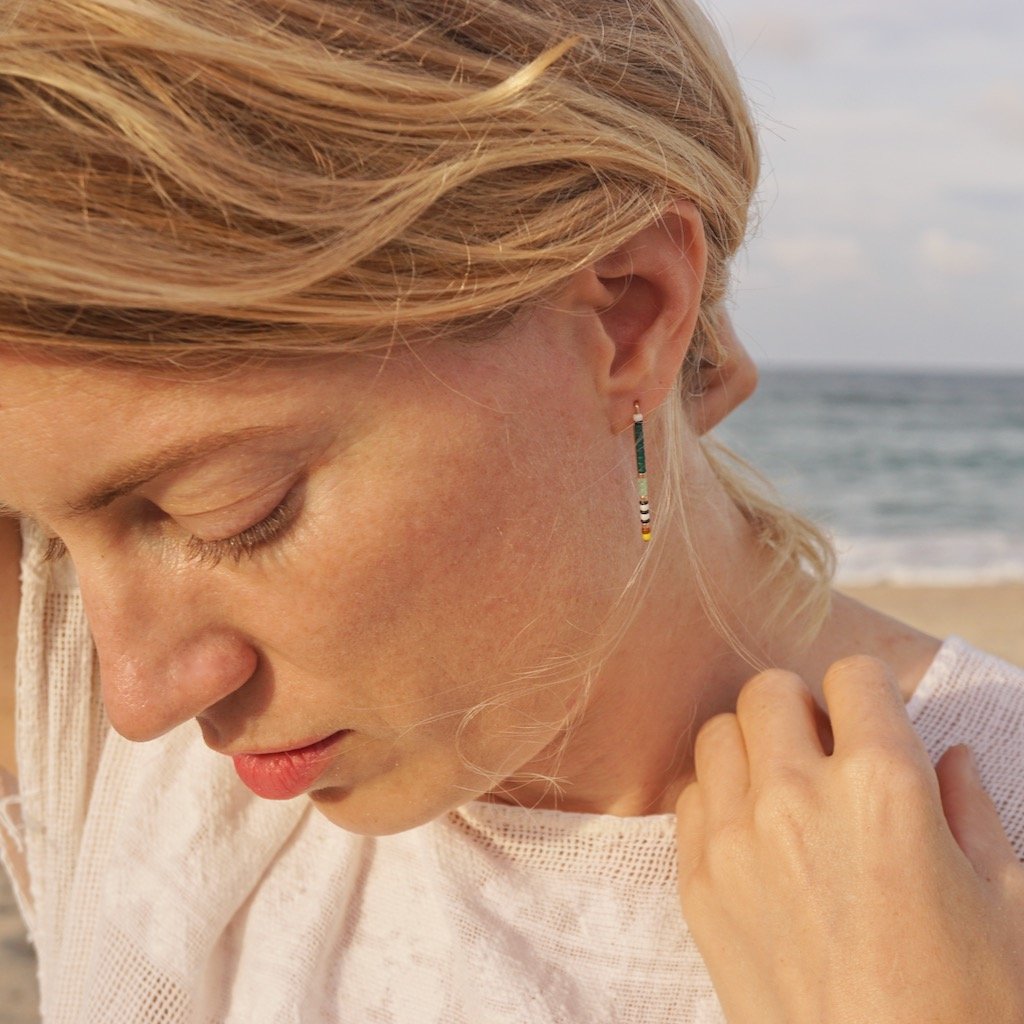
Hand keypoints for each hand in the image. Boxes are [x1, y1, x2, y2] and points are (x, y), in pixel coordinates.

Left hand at [675, 656, 1023, 1023]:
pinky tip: (754, 837)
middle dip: (802, 707)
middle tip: (827, 751)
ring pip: (719, 735)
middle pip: (769, 690)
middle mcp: (796, 797)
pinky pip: (690, 798)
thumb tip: (950, 754)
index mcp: (883, 787)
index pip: (853, 676)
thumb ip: (973, 809)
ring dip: (753, 747)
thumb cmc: (969, 1011)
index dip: (871, 692)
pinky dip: (719, 798)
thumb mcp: (1008, 905)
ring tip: (786, 790)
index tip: (876, 720)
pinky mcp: (697, 884)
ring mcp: (735, 840)